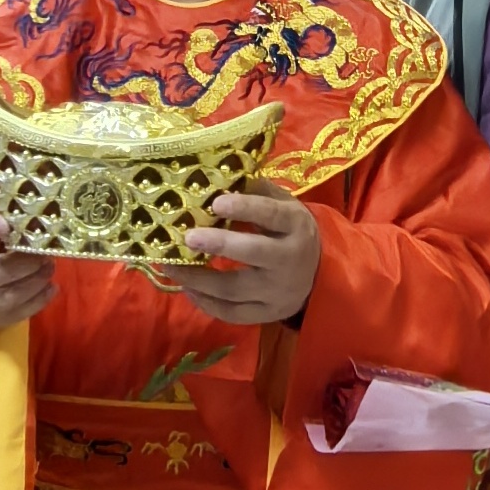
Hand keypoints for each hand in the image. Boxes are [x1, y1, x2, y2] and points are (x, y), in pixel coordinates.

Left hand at [178, 189, 322, 324]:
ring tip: (172, 267)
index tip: (216, 203)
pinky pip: (233, 314)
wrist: (318, 274)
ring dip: (200, 280)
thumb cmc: (289, 232)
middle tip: (189, 237)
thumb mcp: (283, 206)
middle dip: (219, 245)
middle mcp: (289, 261)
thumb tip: (217, 175)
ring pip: (236, 290)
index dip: (245, 208)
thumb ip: (256, 191)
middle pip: (253, 253)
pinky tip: (188, 289)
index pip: (271, 215)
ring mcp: (278, 292)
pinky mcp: (268, 314)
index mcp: (295, 227)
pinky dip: (207, 304)